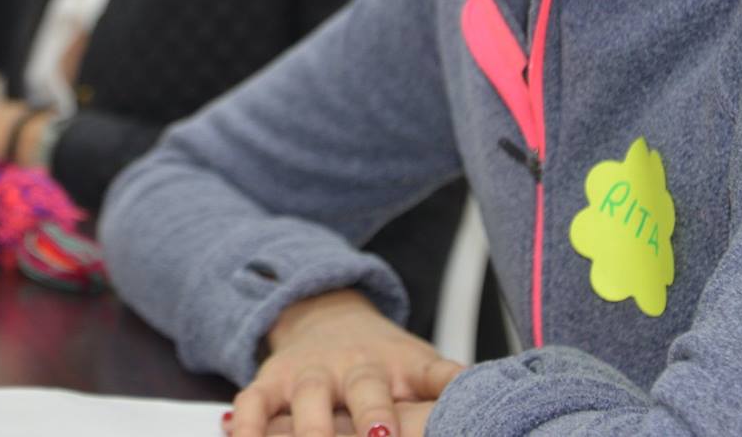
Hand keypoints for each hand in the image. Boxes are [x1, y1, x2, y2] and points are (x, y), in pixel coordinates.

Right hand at [227, 290, 461, 436]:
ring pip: (304, 399)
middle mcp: (347, 368)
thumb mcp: (420, 364)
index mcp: (389, 367)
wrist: (326, 316)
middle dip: (363, 421)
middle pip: (359, 392)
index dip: (408, 411)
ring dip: (305, 429)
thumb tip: (494, 389)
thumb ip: (449, 381)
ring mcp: (307, 375)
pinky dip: (247, 426)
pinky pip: (252, 404)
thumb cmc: (383, 356)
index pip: (404, 390)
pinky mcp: (270, 383)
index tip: (402, 431)